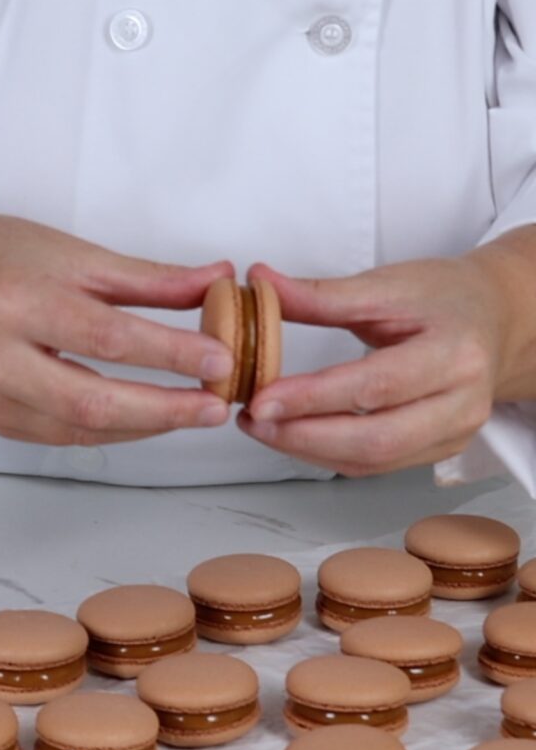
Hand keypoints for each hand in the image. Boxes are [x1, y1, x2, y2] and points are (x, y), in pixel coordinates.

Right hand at [0, 212, 233, 445]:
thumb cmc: (2, 259)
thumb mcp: (75, 254)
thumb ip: (149, 278)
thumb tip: (218, 281)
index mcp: (17, 298)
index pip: (107, 336)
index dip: (169, 354)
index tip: (220, 359)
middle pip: (92, 400)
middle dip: (165, 410)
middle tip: (216, 406)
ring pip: (81, 430)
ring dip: (147, 426)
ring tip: (193, 412)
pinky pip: (65, 437)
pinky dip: (115, 431)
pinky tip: (148, 418)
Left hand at [237, 248, 521, 475]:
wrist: (495, 319)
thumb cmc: (445, 298)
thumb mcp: (387, 284)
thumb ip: (321, 294)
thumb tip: (261, 283)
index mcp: (456, 353)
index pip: (377, 385)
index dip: (315, 398)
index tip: (261, 398)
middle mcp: (463, 403)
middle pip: (376, 438)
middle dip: (304, 436)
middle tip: (253, 419)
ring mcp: (454, 433)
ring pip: (372, 461)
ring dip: (308, 450)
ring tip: (263, 427)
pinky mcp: (438, 450)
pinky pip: (375, 466)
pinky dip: (327, 455)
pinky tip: (293, 436)